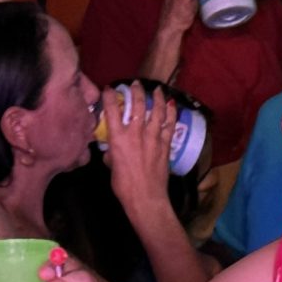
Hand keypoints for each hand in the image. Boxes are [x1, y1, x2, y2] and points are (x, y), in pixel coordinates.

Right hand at [100, 84, 178, 205]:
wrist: (145, 198)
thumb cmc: (124, 186)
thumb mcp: (111, 166)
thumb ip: (112, 153)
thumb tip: (112, 149)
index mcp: (118, 138)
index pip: (112, 110)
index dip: (110, 96)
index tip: (109, 89)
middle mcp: (135, 133)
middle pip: (137, 104)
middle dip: (136, 90)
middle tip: (136, 84)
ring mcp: (153, 138)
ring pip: (156, 111)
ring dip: (157, 98)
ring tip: (157, 89)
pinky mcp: (165, 145)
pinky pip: (170, 124)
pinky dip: (171, 113)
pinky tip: (172, 105)